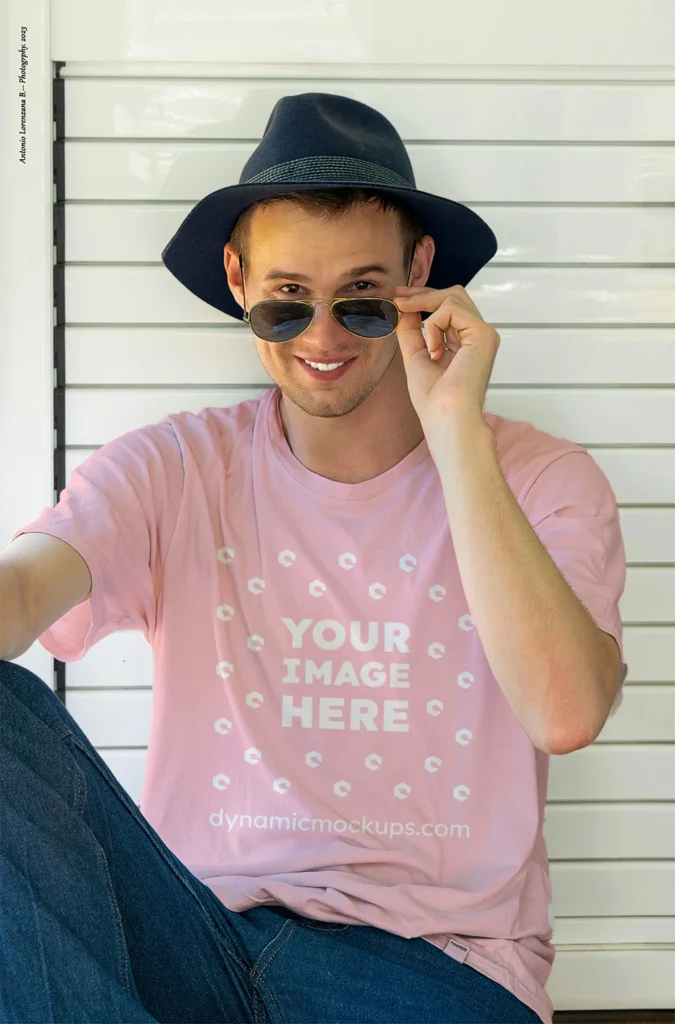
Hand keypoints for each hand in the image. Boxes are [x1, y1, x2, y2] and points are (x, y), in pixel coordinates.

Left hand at [394, 283, 500, 433]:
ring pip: (453, 297)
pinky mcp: (483, 334)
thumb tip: (404, 307)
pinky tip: (434, 350)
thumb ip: (412, 331)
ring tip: (415, 333)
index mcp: (466, 343)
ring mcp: (484, 334)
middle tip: (398, 300)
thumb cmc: (434, 400)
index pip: (450, 308)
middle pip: (454, 295)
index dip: (424, 297)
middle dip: (423, 294)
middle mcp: (478, 337)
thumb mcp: (415, 356)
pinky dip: (434, 325)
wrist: (445, 417)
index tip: (399, 298)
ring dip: (424, 308)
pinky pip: (452, 309)